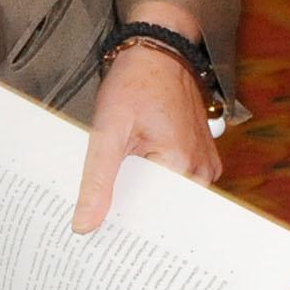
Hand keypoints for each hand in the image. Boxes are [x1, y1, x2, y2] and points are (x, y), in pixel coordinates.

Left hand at [74, 33, 221, 234]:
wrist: (158, 50)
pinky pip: (174, 181)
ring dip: (141, 198)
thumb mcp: (108, 130)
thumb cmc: (135, 82)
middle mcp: (202, 171)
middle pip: (162, 210)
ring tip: (108, 207)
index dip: (126, 229)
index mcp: (184, 167)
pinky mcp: (199, 155)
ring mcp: (204, 163)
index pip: (155, 219)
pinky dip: (151, 183)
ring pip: (167, 196)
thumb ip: (97, 179)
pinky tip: (127, 183)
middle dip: (131, 216)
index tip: (98, 239)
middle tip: (95, 226)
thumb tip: (85, 225)